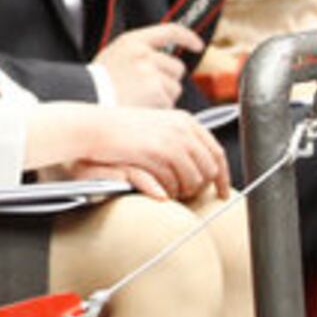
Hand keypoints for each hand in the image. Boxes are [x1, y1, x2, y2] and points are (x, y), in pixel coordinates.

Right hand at [71, 107, 229, 200]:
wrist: (93, 128)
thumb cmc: (120, 130)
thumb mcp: (156, 127)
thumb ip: (179, 140)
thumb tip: (198, 161)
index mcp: (186, 121)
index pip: (217, 153)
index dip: (223, 176)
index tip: (222, 192)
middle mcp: (183, 130)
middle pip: (208, 170)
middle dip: (199, 187)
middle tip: (185, 195)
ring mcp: (172, 142)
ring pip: (193, 180)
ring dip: (183, 191)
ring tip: (168, 192)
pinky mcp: (158, 155)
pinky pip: (174, 184)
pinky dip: (168, 192)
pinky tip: (158, 191)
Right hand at [93, 23, 203, 108]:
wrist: (86, 100)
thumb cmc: (95, 84)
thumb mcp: (113, 56)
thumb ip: (137, 54)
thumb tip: (162, 59)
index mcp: (132, 41)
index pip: (170, 31)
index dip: (187, 38)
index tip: (196, 44)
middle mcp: (144, 54)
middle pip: (176, 67)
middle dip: (167, 80)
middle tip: (146, 89)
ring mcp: (151, 73)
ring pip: (174, 88)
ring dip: (163, 96)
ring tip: (139, 99)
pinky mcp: (157, 92)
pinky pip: (169, 103)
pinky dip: (159, 109)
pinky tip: (140, 107)